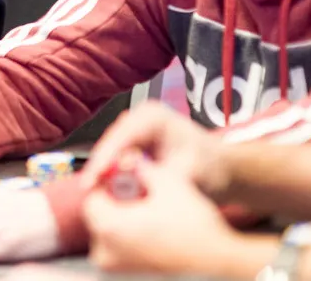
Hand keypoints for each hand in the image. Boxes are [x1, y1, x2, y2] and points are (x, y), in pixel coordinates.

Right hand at [81, 101, 228, 200]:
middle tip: (86, 192)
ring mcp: (135, 128)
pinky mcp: (133, 142)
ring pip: (110, 151)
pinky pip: (116, 157)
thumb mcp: (188, 173)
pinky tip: (103, 190)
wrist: (223, 172)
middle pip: (110, 143)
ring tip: (91, 194)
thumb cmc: (213, 169)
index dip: (102, 161)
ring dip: (102, 172)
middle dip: (98, 168)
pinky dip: (110, 174)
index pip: (120, 137)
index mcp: (153, 116)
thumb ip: (157, 173)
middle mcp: (139, 117)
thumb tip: (125, 173)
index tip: (90, 183)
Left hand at [83, 160, 247, 275]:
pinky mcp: (126, 278)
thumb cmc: (195, 229)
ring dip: (122, 222)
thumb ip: (143, 168)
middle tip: (139, 198)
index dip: (109, 186)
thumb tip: (130, 158)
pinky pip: (120, 251)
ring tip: (149, 216)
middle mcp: (105, 253)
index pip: (92, 198)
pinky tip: (154, 232)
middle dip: (115, 204)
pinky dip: (131, 240)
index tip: (125, 182)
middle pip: (98, 217)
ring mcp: (116, 269)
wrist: (220, 265)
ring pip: (109, 235)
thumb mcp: (170, 184)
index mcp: (108, 228)